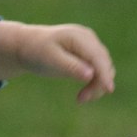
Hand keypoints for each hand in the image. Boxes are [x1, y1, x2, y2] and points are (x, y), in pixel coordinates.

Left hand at [0, 20, 115, 103]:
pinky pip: (99, 70)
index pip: (97, 57)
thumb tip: (91, 74)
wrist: (26, 46)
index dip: (105, 74)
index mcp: (78, 36)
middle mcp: (88, 38)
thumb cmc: (36, 52)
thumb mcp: (50, 60)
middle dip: (98, 83)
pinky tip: (83, 94)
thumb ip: (71, 66)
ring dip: (96, 85)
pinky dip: (94, 83)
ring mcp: (90, 45)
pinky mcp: (89, 54)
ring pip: (104, 68)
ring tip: (80, 98)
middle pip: (104, 63)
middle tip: (81, 100)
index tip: (109, 90)